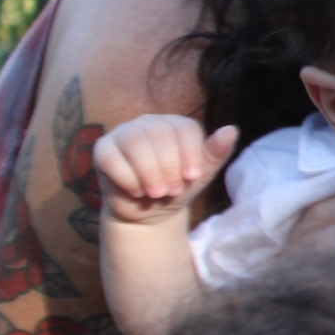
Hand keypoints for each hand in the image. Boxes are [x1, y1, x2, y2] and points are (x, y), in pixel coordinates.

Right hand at [92, 116, 237, 225]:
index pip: (186, 128)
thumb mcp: (201, 174)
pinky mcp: (103, 149)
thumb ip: (216, 153)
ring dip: (149, 172)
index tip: (193, 177)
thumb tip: (232, 129)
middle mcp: (150, 123)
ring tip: (157, 193)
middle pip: (160, 134)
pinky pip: (112, 158)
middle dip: (169, 167)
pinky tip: (137, 191)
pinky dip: (128, 179)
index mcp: (177, 124)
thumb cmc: (179, 187)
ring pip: (135, 143)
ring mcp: (124, 133)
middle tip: (173, 190)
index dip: (191, 153)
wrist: (149, 211)